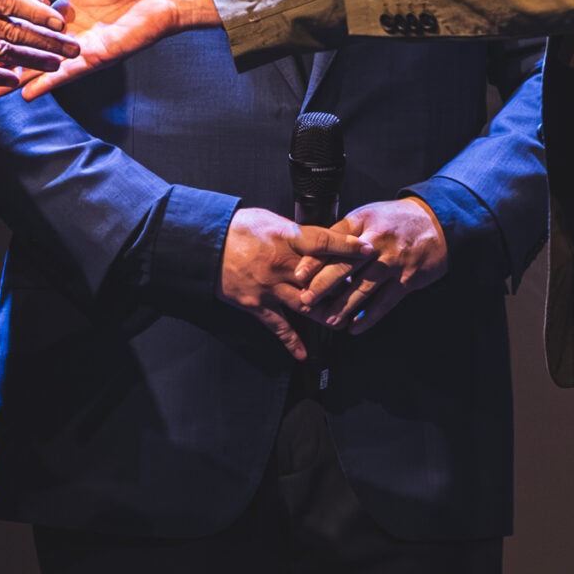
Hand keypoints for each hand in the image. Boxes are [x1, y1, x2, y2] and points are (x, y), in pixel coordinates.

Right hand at [0, 0, 218, 102]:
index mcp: (62, 8)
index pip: (23, 18)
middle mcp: (66, 32)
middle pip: (22, 49)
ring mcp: (78, 48)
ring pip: (37, 67)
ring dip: (11, 80)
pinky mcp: (94, 56)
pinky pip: (65, 73)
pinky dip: (46, 82)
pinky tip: (25, 92)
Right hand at [222, 207, 365, 358]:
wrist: (204, 244)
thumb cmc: (236, 228)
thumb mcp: (268, 220)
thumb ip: (295, 232)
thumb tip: (318, 237)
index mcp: (285, 239)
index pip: (323, 242)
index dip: (348, 246)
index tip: (369, 250)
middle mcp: (280, 265)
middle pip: (320, 278)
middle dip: (344, 285)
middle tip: (366, 289)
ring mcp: (269, 287)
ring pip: (307, 305)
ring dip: (327, 315)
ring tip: (345, 321)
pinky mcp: (256, 304)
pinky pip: (278, 326)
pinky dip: (291, 342)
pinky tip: (304, 354)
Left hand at [297, 197, 447, 333]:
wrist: (436, 224)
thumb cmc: (394, 221)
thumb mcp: (367, 216)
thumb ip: (343, 234)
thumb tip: (314, 252)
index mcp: (363, 224)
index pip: (333, 242)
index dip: (315, 260)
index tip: (298, 275)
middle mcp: (377, 242)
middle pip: (347, 265)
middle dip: (324, 285)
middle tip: (306, 300)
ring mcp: (393, 262)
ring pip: (364, 287)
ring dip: (344, 306)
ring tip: (328, 319)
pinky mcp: (407, 280)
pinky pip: (385, 302)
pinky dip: (369, 316)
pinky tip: (355, 326)